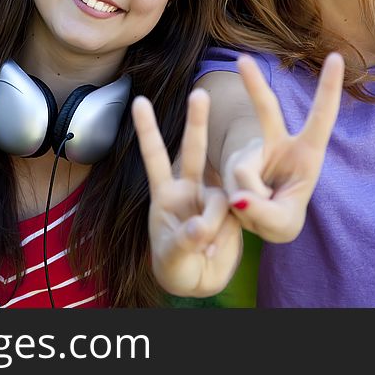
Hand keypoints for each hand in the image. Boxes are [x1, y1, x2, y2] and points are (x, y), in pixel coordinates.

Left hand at [132, 90, 241, 297]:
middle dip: (196, 121)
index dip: (148, 130)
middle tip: (200, 93)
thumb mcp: (173, 257)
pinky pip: (235, 214)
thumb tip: (202, 225)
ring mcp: (212, 199)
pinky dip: (225, 233)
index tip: (139, 102)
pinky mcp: (233, 213)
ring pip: (219, 195)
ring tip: (204, 247)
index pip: (155, 156)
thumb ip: (186, 240)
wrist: (200, 281)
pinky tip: (215, 250)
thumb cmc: (176, 266)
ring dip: (214, 220)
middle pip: (193, 150)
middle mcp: (190, 189)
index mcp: (166, 194)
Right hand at [223, 52, 344, 241]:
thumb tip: (238, 197)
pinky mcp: (231, 165)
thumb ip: (266, 213)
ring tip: (256, 213)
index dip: (329, 88)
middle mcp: (278, 145)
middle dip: (253, 84)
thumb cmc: (281, 217)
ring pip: (243, 173)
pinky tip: (239, 210)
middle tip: (242, 59)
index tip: (337, 57)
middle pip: (266, 110)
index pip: (321, 117)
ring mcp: (252, 153)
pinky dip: (234, 206)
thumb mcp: (282, 224)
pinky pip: (229, 186)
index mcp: (306, 153)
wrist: (257, 221)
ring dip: (248, 205)